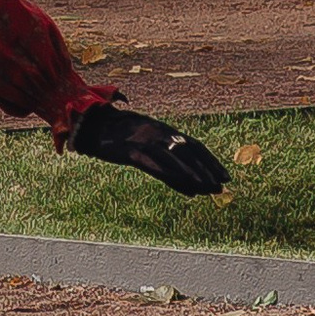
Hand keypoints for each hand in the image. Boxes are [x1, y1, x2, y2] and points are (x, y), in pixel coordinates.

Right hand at [64, 99, 228, 198]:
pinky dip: (174, 178)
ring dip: (195, 174)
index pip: (194, 144)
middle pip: (190, 151)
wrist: (89, 125)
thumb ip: (162, 154)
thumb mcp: (141, 139)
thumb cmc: (116, 134)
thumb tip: (184, 179)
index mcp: (163, 129)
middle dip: (208, 169)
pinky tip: (187, 190)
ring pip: (176, 159)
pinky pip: (157, 167)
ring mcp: (145, 141)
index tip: (225, 175)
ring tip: (209, 188)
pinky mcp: (131, 152)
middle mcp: (158, 132)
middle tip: (224, 184)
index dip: (211, 160)